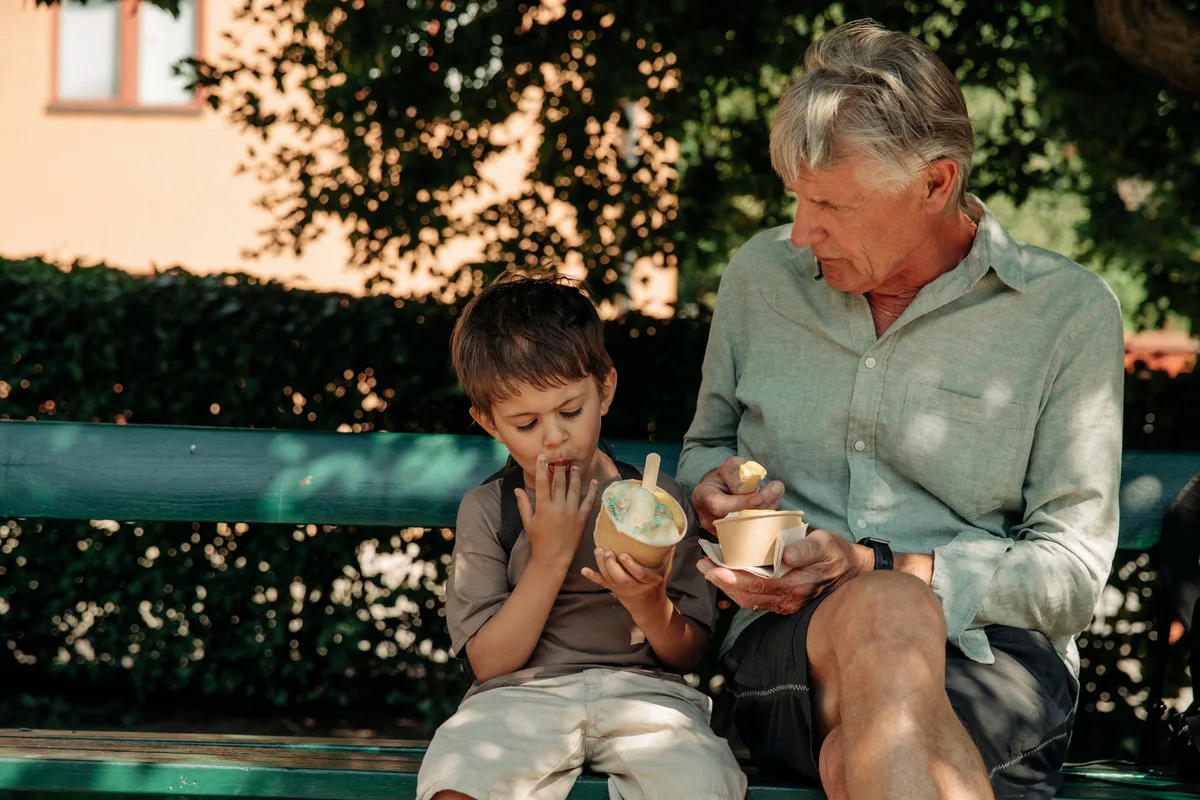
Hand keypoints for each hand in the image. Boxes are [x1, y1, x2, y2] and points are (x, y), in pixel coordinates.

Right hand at [515, 454, 598, 566]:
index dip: (542, 468)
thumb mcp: (528, 522)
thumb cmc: (539, 540)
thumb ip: (523, 504)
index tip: (543, 457)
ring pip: (575, 488)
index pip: (542, 483)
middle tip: (561, 460)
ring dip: (575, 475)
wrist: (553, 557)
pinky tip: (594, 482)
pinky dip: (593, 491)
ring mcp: (572, 512)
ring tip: (575, 466)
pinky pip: (589, 501)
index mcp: (544, 507)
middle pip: (560, 482)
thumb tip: (517, 489)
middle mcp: (559, 507)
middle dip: (560, 469)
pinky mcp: (582, 518)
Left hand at [581, 545, 673, 616]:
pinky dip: (592, 576)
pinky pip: (602, 583)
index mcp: (648, 581)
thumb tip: (672, 538)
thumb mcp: (664, 573)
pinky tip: (584, 570)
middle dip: (612, 564)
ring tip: (599, 550)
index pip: (639, 574)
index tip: (624, 554)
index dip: (630, 565)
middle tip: (608, 551)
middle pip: (620, 577)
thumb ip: (668, 557)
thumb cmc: (657, 585)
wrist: (649, 607)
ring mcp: (621, 588)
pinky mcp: (613, 588)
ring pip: (610, 578)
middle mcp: (634, 586)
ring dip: (602, 565)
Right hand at [691, 457, 784, 533]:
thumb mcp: (729, 466)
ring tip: (776, 491)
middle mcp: (708, 517)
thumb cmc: (724, 476)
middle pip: (735, 518)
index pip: (718, 504)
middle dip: (758, 506)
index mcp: (702, 496)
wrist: (721, 490)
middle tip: (776, 488)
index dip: (740, 503)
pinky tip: (772, 503)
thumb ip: (736, 473)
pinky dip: (764, 518)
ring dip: (765, 511)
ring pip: (746, 526)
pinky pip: (750, 531)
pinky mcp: (733, 536)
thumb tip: (746, 489)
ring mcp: (719, 530)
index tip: (759, 497)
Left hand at [697, 529, 866, 613]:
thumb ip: (807, 549)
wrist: (852, 570)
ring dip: (727, 585)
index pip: (757, 585)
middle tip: (703, 564)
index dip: (732, 578)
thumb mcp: (825, 544)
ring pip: (749, 599)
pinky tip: (728, 575)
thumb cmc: (836, 553)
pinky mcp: (783, 600)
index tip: (713, 567)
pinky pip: (756, 598)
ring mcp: (785, 603)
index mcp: (795, 586)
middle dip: (722, 581)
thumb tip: (787, 555)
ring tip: (710, 568)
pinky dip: (739, 587)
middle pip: (747, 595)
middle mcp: (788, 600)